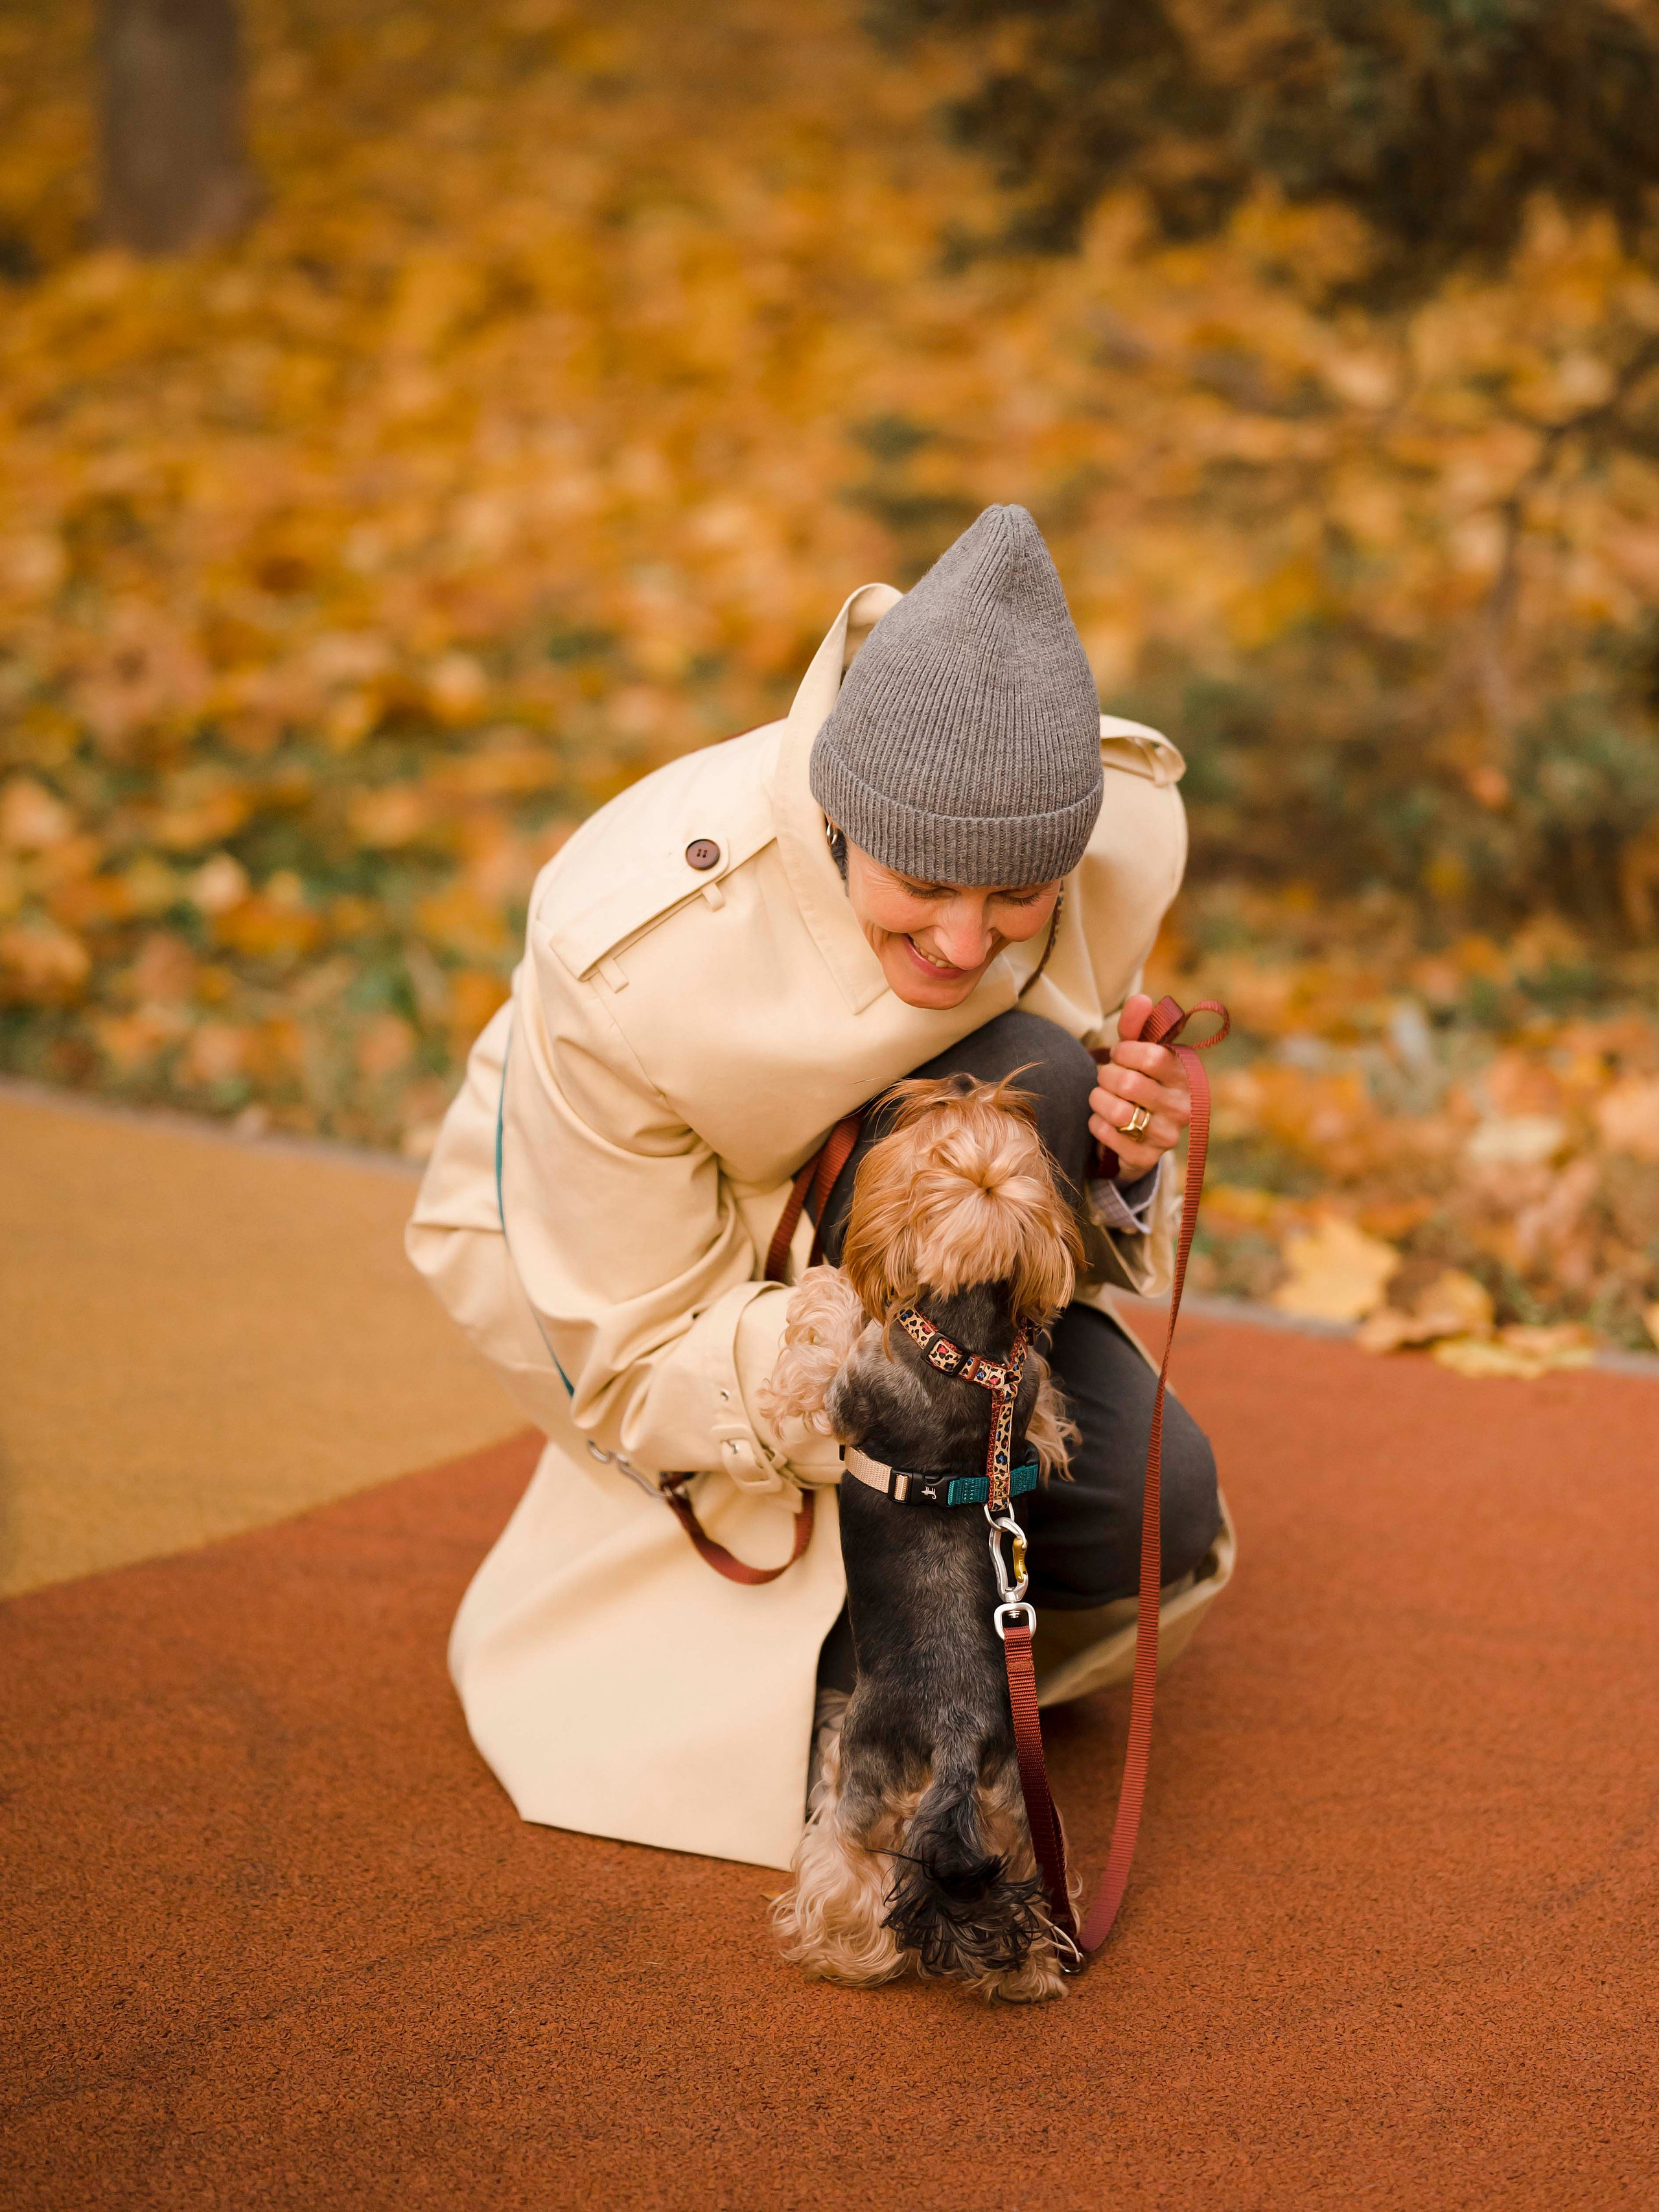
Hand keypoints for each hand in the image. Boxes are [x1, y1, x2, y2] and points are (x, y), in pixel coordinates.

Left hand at [1088, 993, 1190, 1178]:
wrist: (1140, 1133)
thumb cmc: (1139, 1080)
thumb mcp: (1138, 1052)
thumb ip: (1137, 1025)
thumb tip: (1142, 999)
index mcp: (1186, 1076)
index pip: (1152, 1056)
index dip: (1125, 1052)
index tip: (1119, 1055)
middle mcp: (1184, 1108)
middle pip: (1128, 1083)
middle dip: (1106, 1077)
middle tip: (1106, 1078)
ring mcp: (1167, 1136)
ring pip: (1117, 1111)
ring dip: (1098, 1100)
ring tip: (1101, 1098)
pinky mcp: (1146, 1159)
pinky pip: (1107, 1135)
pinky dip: (1096, 1124)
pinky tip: (1102, 1120)